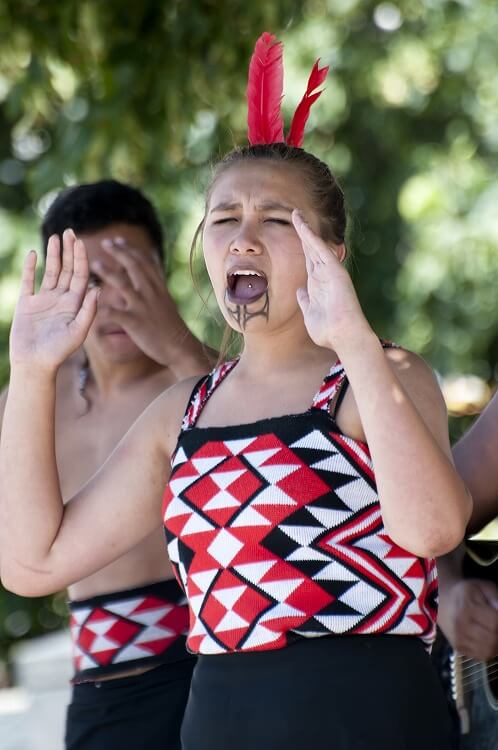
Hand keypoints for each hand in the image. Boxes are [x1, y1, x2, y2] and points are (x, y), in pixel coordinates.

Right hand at [10, 230, 98, 371]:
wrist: (34, 364)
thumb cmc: (59, 352)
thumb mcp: (78, 332)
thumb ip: (88, 310)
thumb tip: (98, 288)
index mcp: (75, 304)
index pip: (81, 276)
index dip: (81, 258)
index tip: (81, 242)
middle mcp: (61, 299)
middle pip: (67, 270)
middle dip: (69, 251)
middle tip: (70, 231)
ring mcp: (43, 300)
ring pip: (50, 272)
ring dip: (53, 255)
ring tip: (55, 237)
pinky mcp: (26, 304)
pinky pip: (29, 281)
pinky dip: (31, 268)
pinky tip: (33, 254)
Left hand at [91, 238, 190, 365]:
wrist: (180, 347)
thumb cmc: (172, 327)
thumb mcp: (167, 301)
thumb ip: (156, 286)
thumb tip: (152, 272)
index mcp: (158, 287)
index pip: (144, 262)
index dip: (130, 249)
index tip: (118, 240)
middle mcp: (150, 293)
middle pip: (133, 266)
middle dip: (118, 253)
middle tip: (104, 242)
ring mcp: (142, 307)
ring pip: (122, 284)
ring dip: (107, 272)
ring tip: (94, 264)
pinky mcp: (135, 322)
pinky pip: (114, 312)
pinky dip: (102, 307)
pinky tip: (91, 300)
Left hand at [292, 210, 369, 350]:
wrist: (344, 336)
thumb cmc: (328, 331)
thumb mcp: (310, 314)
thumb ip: (305, 301)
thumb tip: (299, 291)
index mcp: (317, 285)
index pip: (308, 261)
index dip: (301, 247)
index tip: (293, 236)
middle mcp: (324, 276)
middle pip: (311, 249)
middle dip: (303, 233)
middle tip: (295, 215)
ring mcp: (330, 272)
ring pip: (315, 246)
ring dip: (305, 230)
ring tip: (296, 215)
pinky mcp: (335, 271)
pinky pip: (321, 251)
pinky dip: (311, 238)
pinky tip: (302, 226)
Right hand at [438, 578, 497, 660]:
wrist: (442, 600)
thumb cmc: (467, 593)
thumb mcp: (483, 587)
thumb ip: (496, 598)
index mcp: (468, 607)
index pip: (495, 623)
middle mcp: (461, 625)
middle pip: (493, 639)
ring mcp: (459, 638)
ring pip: (488, 651)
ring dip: (497, 645)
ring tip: (495, 634)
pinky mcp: (458, 647)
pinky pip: (481, 656)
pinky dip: (489, 651)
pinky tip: (488, 640)